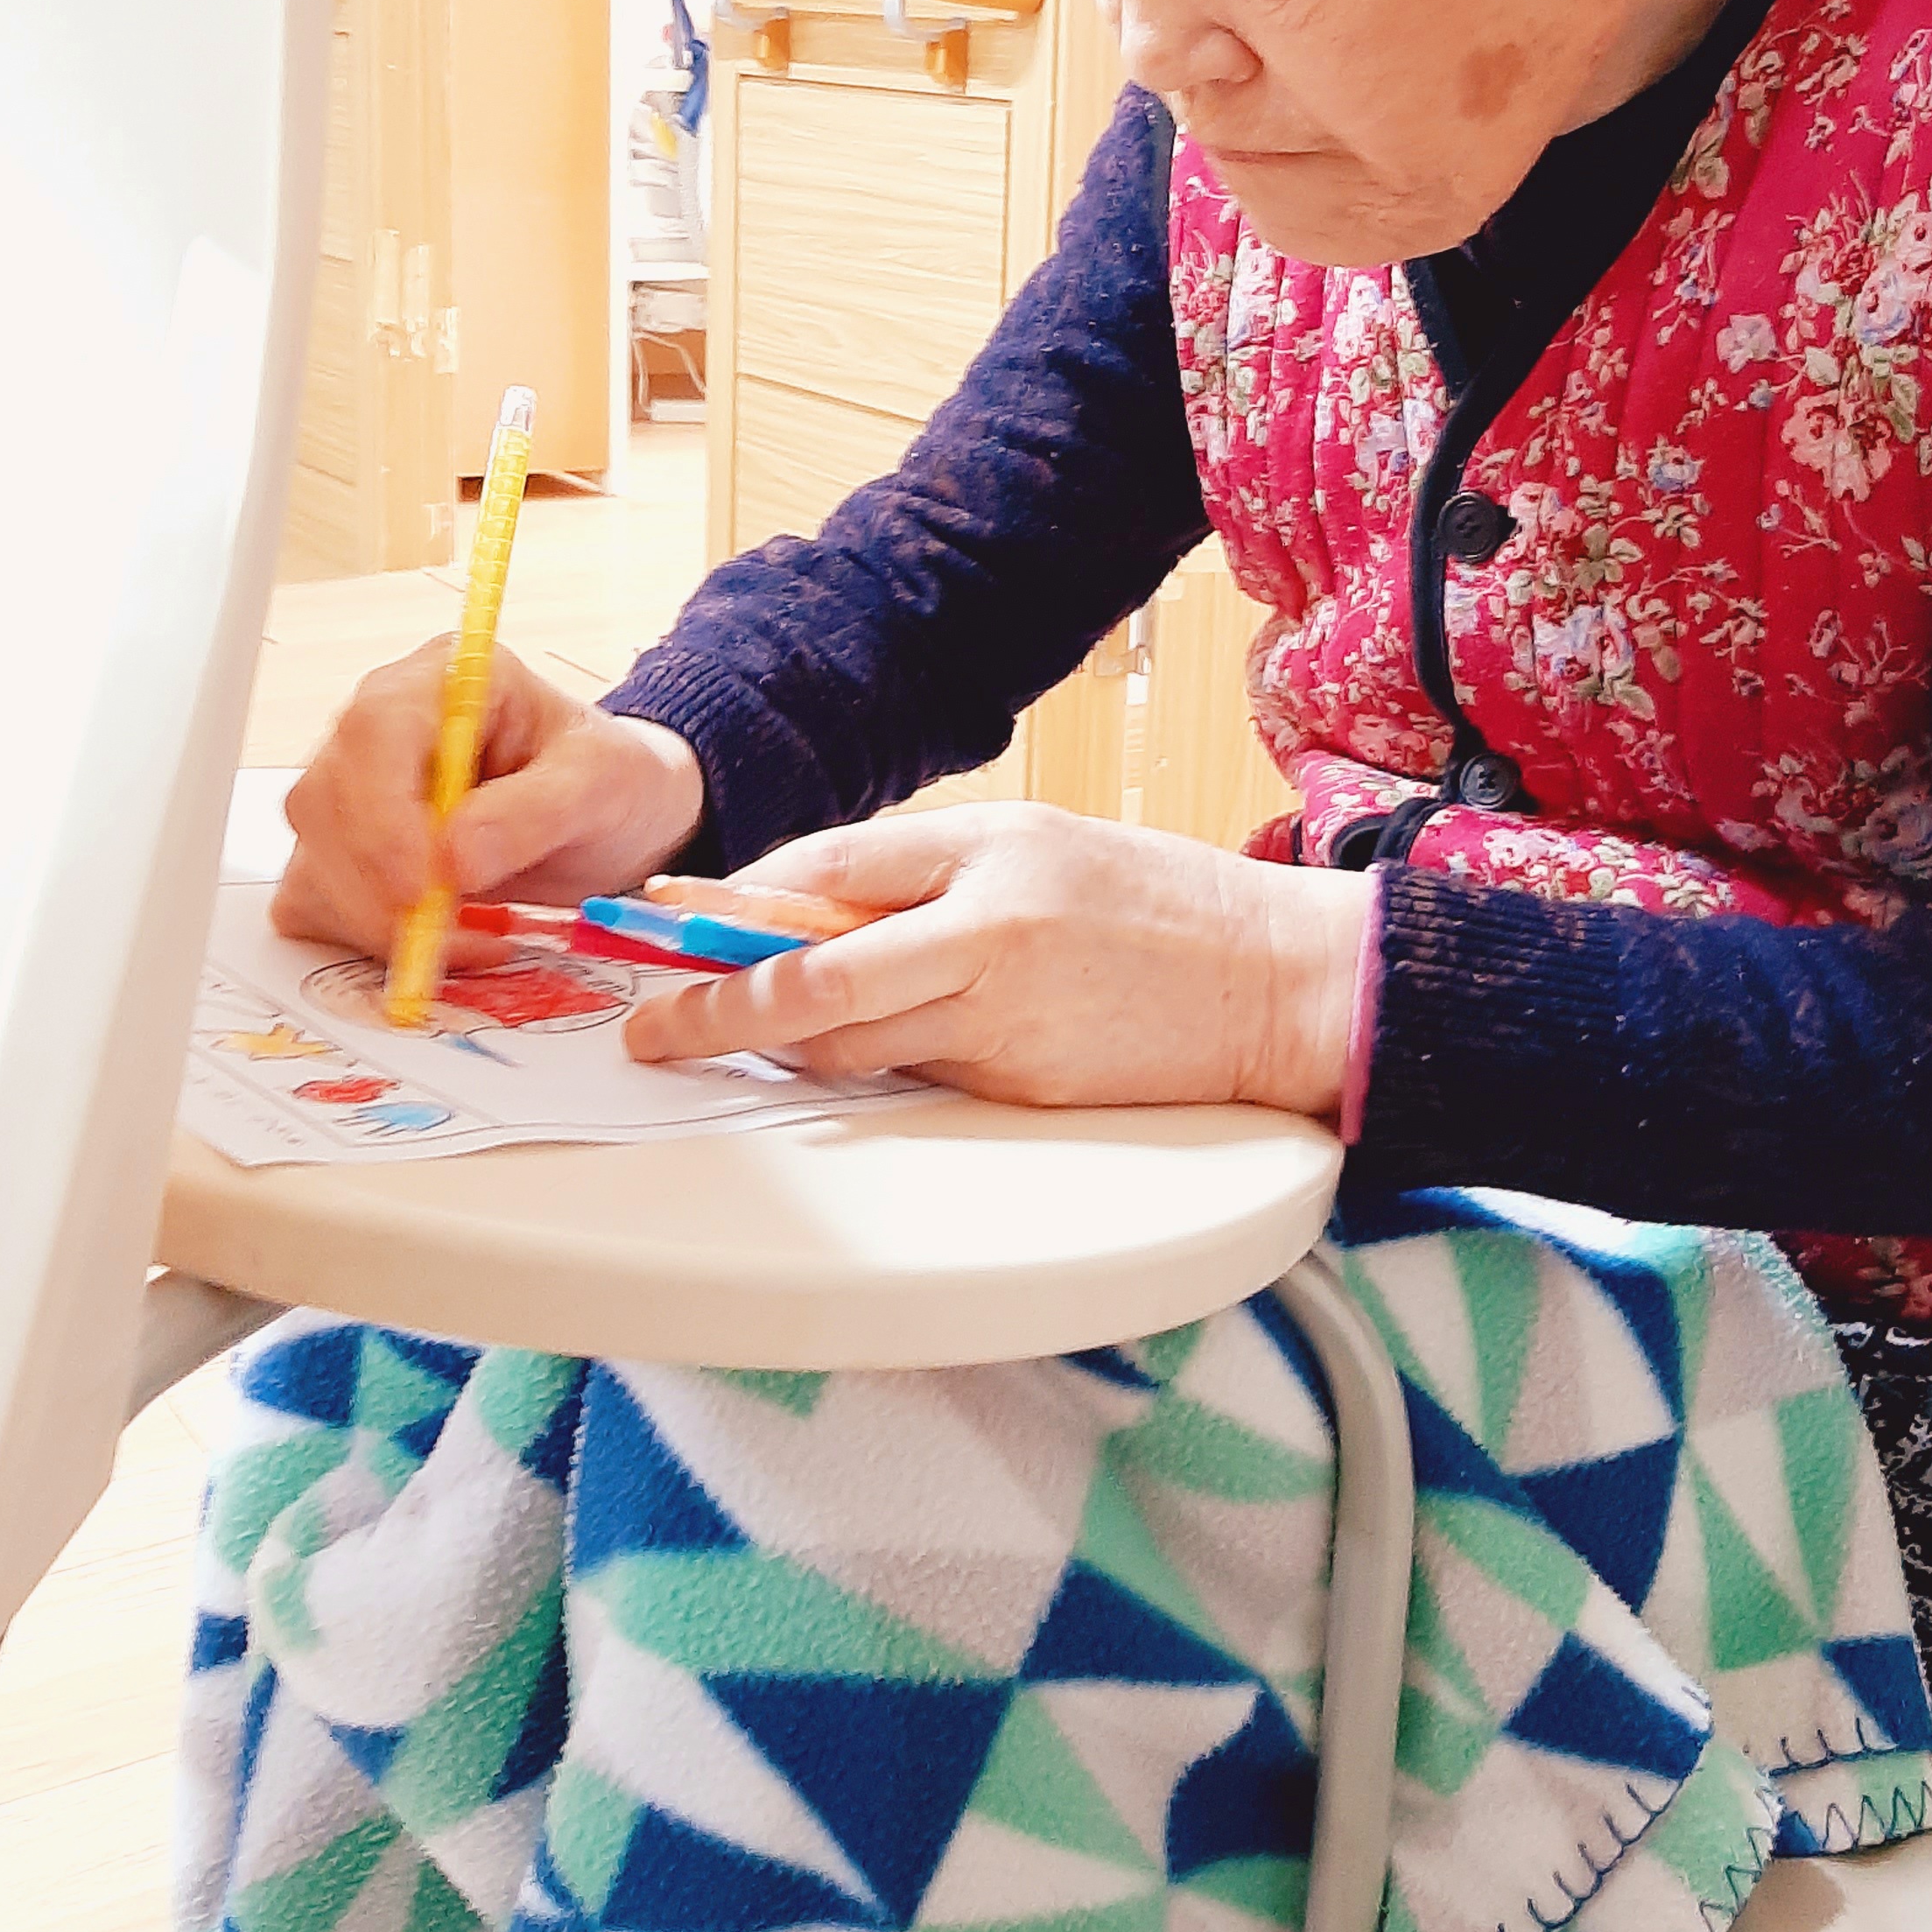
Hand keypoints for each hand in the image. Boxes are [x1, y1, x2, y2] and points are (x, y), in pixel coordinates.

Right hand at [273, 639, 707, 954]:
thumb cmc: (606, 781)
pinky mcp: (346, 851)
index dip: (382, 811)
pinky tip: (442, 942)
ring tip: (478, 937)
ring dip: (378, 921)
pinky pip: (317, 900)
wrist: (611, 817)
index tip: (420, 886)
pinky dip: (366, 937)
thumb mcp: (600, 784)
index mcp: (445, 680)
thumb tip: (455, 858)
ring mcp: (354, 790)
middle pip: (326, 800)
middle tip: (455, 934)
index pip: (374, 729)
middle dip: (379, 885)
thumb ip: (535, 811)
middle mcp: (382, 728)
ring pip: (315, 858)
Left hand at [623, 803, 1370, 1117]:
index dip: (730, 906)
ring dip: (789, 1045)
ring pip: (850, 1048)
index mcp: (988, 853)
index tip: (664, 922)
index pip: (823, 874)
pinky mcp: (1021, 1090)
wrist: (1278, 983)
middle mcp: (987, 934)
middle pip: (812, 984)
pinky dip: (876, 1066)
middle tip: (654, 1029)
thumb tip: (797, 900)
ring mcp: (1003, 1022)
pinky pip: (916, 1080)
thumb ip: (920, 867)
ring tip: (746, 1032)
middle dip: (716, 1009)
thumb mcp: (1036, 842)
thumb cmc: (1156, 903)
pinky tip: (878, 1046)